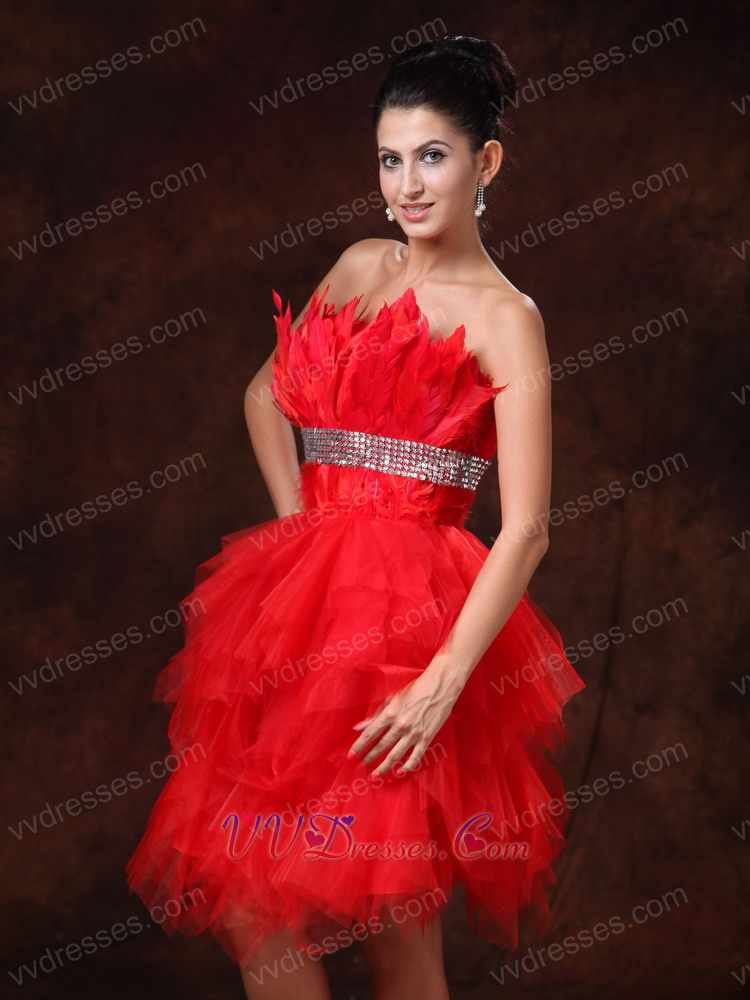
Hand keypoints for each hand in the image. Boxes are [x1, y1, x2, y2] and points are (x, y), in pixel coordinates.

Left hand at [347, 661, 464, 776]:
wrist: (440, 687)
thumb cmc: (415, 690)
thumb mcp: (392, 698)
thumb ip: (375, 714)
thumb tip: (358, 727)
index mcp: (390, 713)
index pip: (370, 733)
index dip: (359, 746)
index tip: (351, 755)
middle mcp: (400, 725)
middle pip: (381, 746)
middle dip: (369, 758)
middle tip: (360, 767)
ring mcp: (414, 733)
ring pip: (395, 755)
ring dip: (384, 766)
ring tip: (375, 774)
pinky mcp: (426, 738)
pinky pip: (415, 757)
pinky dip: (407, 766)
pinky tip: (399, 771)